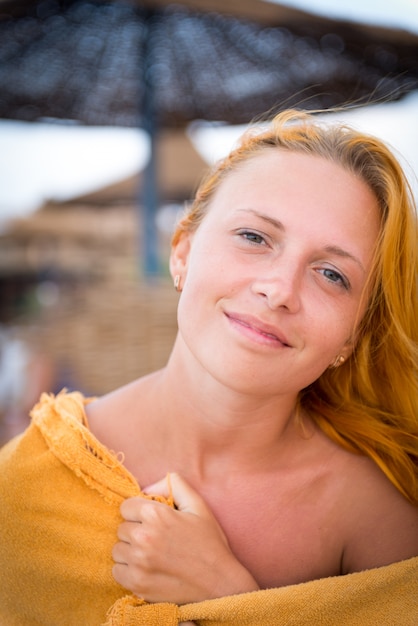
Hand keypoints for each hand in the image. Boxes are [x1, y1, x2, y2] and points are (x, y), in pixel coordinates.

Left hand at [112, 472, 258, 603]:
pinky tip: (147, 569)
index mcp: (156, 514)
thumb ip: (173, 484)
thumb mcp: (198, 505)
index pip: (126, 507)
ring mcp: (138, 562)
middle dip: (135, 530)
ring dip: (130, 551)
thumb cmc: (210, 543)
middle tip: (155, 539)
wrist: (220, 583)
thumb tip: (147, 488)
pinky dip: (128, 570)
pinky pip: (117, 571)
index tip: (151, 521)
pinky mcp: (136, 584)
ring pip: (118, 549)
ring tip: (151, 555)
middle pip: (122, 528)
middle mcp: (143, 537)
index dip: (139, 512)